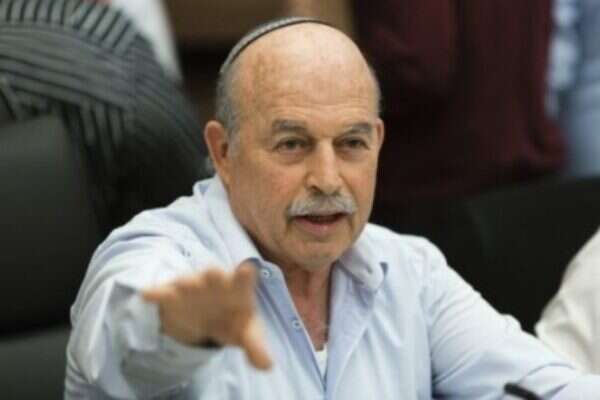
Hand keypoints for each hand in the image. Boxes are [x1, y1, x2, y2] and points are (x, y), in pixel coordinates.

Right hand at [142, 261, 271, 369]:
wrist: (207, 318)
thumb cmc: (233, 319)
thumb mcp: (247, 333)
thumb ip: (256, 347)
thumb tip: (267, 366)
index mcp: (237, 288)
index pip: (243, 278)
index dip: (245, 274)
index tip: (247, 269)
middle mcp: (214, 282)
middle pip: (214, 274)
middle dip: (213, 274)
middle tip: (213, 274)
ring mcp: (192, 287)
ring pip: (188, 281)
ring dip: (186, 283)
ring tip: (183, 286)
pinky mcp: (172, 295)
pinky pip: (162, 292)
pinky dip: (155, 292)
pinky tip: (146, 295)